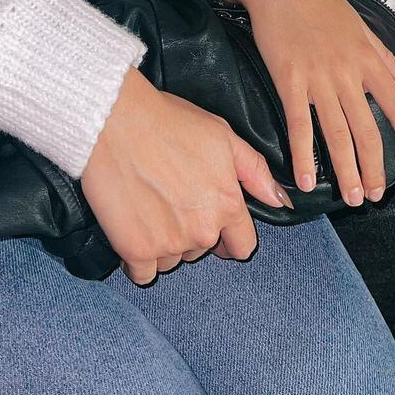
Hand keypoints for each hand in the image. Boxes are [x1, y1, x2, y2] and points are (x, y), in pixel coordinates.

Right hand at [80, 68, 291, 284]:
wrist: (114, 122)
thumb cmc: (167, 122)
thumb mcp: (222, 136)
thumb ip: (255, 171)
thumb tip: (280, 200)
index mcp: (227, 205)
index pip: (242, 246)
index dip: (229, 234)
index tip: (213, 222)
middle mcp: (202, 231)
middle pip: (203, 249)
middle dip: (192, 230)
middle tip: (171, 196)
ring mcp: (169, 244)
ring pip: (173, 259)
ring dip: (164, 242)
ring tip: (149, 204)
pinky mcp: (136, 250)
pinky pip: (142, 272)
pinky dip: (138, 256)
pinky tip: (132, 226)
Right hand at [224, 0, 394, 204]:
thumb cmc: (317, 1)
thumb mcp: (358, 25)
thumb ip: (384, 57)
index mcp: (367, 59)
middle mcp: (348, 72)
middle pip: (367, 129)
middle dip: (374, 168)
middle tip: (375, 197)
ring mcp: (318, 77)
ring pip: (337, 133)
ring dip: (346, 170)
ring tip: (353, 198)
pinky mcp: (289, 79)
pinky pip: (299, 123)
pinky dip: (303, 154)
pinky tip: (305, 181)